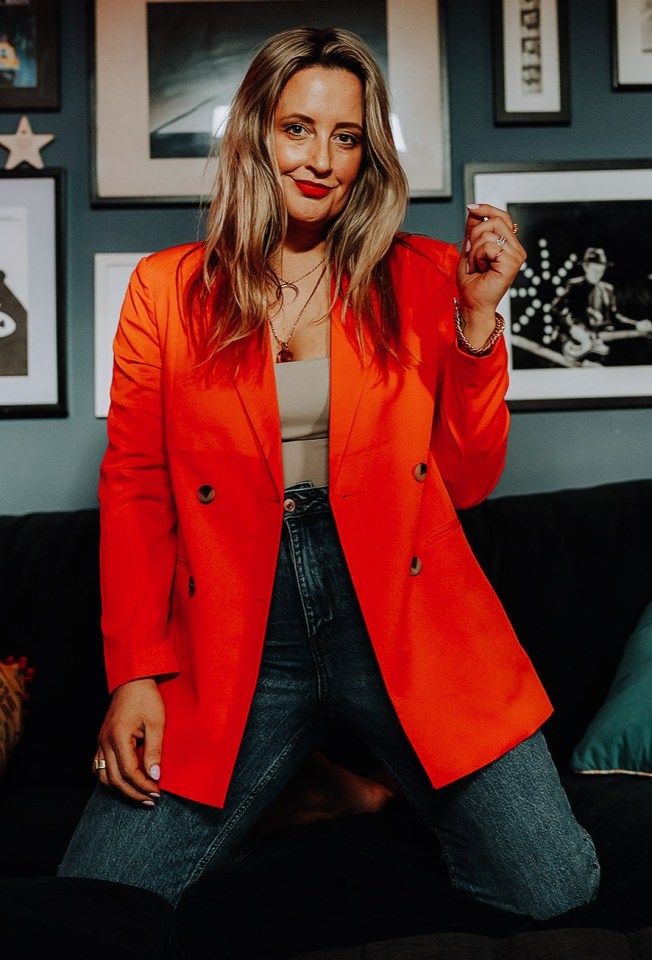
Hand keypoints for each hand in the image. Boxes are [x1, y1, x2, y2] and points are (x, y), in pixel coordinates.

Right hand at [93, 677, 164, 803]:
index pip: (128, 772)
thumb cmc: (146, 698)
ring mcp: (101, 741)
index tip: (157, 792)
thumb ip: (154, 751)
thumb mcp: (157, 723)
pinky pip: (99, 767)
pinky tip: (123, 784)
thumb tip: (154, 776)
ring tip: (139, 796)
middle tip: (151, 800)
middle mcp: (105, 742)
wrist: (133, 680)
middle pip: (114, 779)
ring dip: (121, 790)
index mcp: (118, 737)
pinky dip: (110, 780)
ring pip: (103, 776)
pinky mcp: (102, 740)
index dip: (143, 785)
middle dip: (133, 793)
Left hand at [455, 203, 525, 345]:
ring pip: (488, 233)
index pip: (502, 217)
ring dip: (474, 250)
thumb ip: (473, 231)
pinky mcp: (511, 263)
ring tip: (476, 266)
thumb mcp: (470, 250)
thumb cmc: (472, 283)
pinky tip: (479, 269)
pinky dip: (476, 257)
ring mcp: (516, 256)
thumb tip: (474, 210)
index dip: (487, 209)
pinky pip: (488, 246)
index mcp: (509, 245)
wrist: (472, 304)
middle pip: (495, 220)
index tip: (471, 208)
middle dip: (475, 235)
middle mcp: (516, 249)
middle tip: (471, 255)